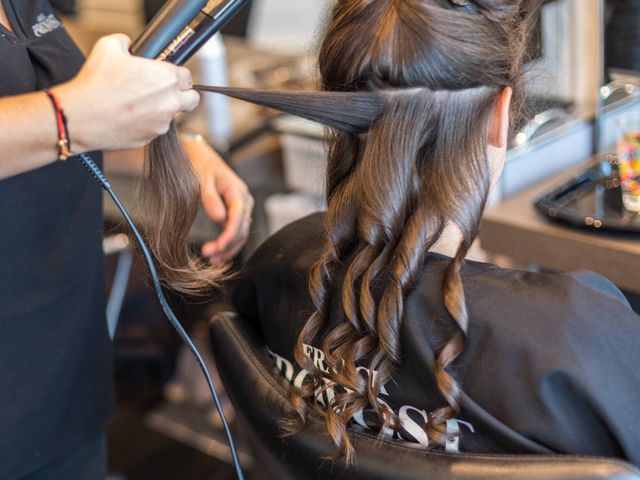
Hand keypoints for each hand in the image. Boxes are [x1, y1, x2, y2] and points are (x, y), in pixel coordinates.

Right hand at [54, 34, 199, 151]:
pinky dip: (146, 124)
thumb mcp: (109, 47)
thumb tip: (130, 45)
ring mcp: (162, 123)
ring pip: (172, 116)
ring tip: (136, 104)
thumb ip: (127, 42)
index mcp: (166, 78)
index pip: (188, 76)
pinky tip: (128, 117)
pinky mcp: (151, 138)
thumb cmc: (95, 83)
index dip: (178, 75)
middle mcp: (170, 102)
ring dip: (161, 110)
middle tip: (165, 92)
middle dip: (183, 95)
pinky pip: (155, 129)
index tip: (168, 76)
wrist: (80, 117)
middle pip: (192, 100)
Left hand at [185, 138, 253, 264]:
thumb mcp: (202, 180)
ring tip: (213, 261)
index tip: (216, 249)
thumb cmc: (200, 166)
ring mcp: (242, 208)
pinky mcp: (236, 212)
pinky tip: (219, 253)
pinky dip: (229, 244)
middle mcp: (245, 201)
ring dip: (229, 249)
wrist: (200, 156)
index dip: (229, 237)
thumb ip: (210, 199)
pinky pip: (237, 231)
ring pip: (241, 234)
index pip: (238, 219)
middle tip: (210, 258)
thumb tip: (219, 218)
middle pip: (242, 230)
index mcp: (238, 192)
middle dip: (228, 247)